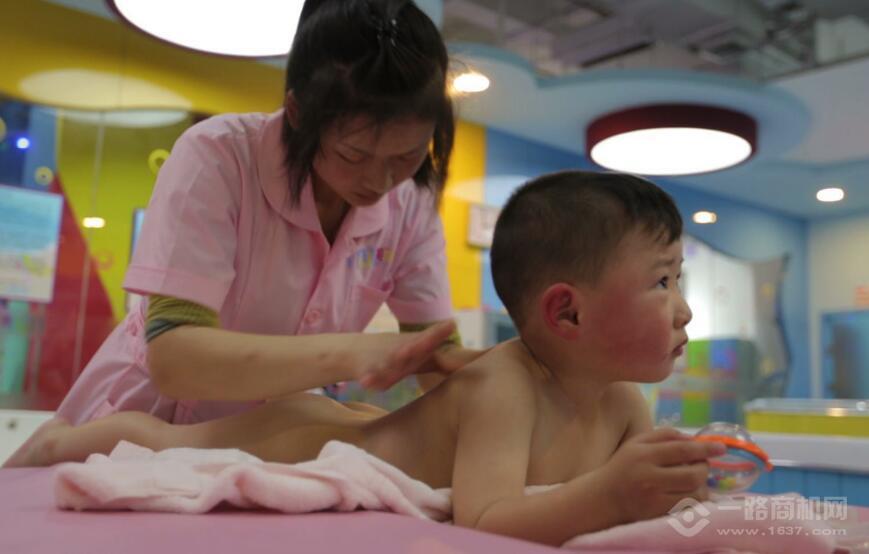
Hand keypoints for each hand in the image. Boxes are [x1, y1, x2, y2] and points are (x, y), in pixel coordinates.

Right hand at [352, 320, 457, 389]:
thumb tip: (479, 361)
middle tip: (434, 335)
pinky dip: (369, 379)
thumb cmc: (401, 356)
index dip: (440, 332)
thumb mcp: (423, 358)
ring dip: (398, 358)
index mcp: (417, 348)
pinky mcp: (367, 371)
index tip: (452, 323)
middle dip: (425, 341)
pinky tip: (367, 382)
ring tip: (403, 353)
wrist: (357, 351)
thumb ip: (447, 361)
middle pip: (414, 347)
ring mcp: (384, 360)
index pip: (431, 339)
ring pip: (392, 362)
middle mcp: (402, 351)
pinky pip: (370, 377)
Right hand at [596, 427, 725, 523]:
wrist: (603, 498)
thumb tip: (694, 439)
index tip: (722, 447)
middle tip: (702, 465)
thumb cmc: (624, 466)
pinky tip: (690, 494)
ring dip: (703, 486)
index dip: (705, 448)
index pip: (682, 450)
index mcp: (643, 454)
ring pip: (694, 494)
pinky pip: (688, 509)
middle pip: (692, 474)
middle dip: (704, 469)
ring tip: (696, 481)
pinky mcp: (656, 515)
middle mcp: (648, 477)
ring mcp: (653, 499)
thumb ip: (664, 435)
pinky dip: (695, 501)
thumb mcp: (637, 443)